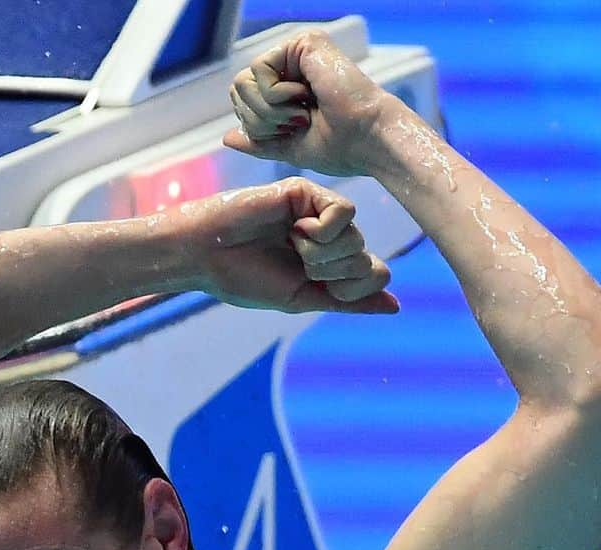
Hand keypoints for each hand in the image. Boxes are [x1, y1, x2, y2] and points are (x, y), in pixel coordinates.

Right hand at [178, 178, 398, 314]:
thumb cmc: (245, 280)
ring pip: (356, 236)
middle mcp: (324, 237)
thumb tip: (396, 306)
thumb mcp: (302, 299)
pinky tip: (296, 229)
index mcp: (324, 264)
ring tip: (293, 246)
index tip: (319, 287)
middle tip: (299, 264)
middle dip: (333, 271)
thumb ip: (349, 301)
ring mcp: (316, 213)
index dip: (352, 288)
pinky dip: (324, 230)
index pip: (371, 274)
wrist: (205, 256)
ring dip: (324, 253)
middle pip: (364, 256)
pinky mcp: (306, 192)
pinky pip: (343, 212)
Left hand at [223, 30, 387, 176]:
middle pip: (238, 90)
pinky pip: (259, 71)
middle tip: (296, 123)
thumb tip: (227, 136)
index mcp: (289, 87)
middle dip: (261, 121)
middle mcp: (291, 64)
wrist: (366, 140)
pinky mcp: (301, 44)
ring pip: (244, 82)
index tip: (292, 132)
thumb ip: (259, 142)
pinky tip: (305, 98)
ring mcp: (296, 52)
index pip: (243, 101)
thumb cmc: (341, 148)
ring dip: (269, 111)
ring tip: (300, 113)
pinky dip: (278, 97)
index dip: (256, 126)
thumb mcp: (289, 148)